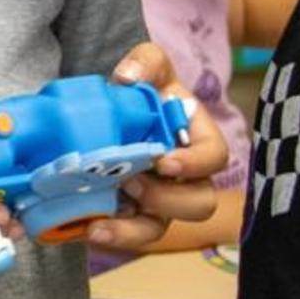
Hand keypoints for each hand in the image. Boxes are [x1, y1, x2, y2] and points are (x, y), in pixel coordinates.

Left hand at [88, 43, 230, 248]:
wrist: (111, 110)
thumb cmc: (142, 90)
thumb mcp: (147, 66)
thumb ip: (145, 63)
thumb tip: (127, 78)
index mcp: (196, 141)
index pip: (214, 158)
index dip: (195, 165)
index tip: (164, 162)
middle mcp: (183, 178)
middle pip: (198, 204)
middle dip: (167, 200)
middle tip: (132, 183)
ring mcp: (156, 201)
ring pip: (159, 229)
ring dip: (133, 230)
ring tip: (101, 219)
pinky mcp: (128, 215)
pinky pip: (124, 236)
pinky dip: (106, 236)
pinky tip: (85, 230)